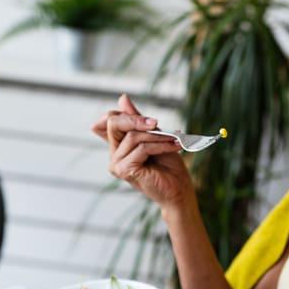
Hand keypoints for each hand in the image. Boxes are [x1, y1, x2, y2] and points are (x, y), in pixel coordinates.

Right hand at [91, 94, 194, 208]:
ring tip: (174, 140)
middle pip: (114, 123)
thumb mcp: (155, 136)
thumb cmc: (168, 165)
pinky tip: (173, 147)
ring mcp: (116, 163)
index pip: (109, 120)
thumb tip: (122, 98)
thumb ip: (138, 119)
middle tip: (157, 123)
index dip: (126, 114)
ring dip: (157, 136)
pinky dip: (160, 146)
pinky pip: (141, 148)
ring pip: (133, 136)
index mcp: (118, 146)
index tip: (152, 121)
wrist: (179, 190)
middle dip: (137, 119)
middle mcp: (113, 154)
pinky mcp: (124, 170)